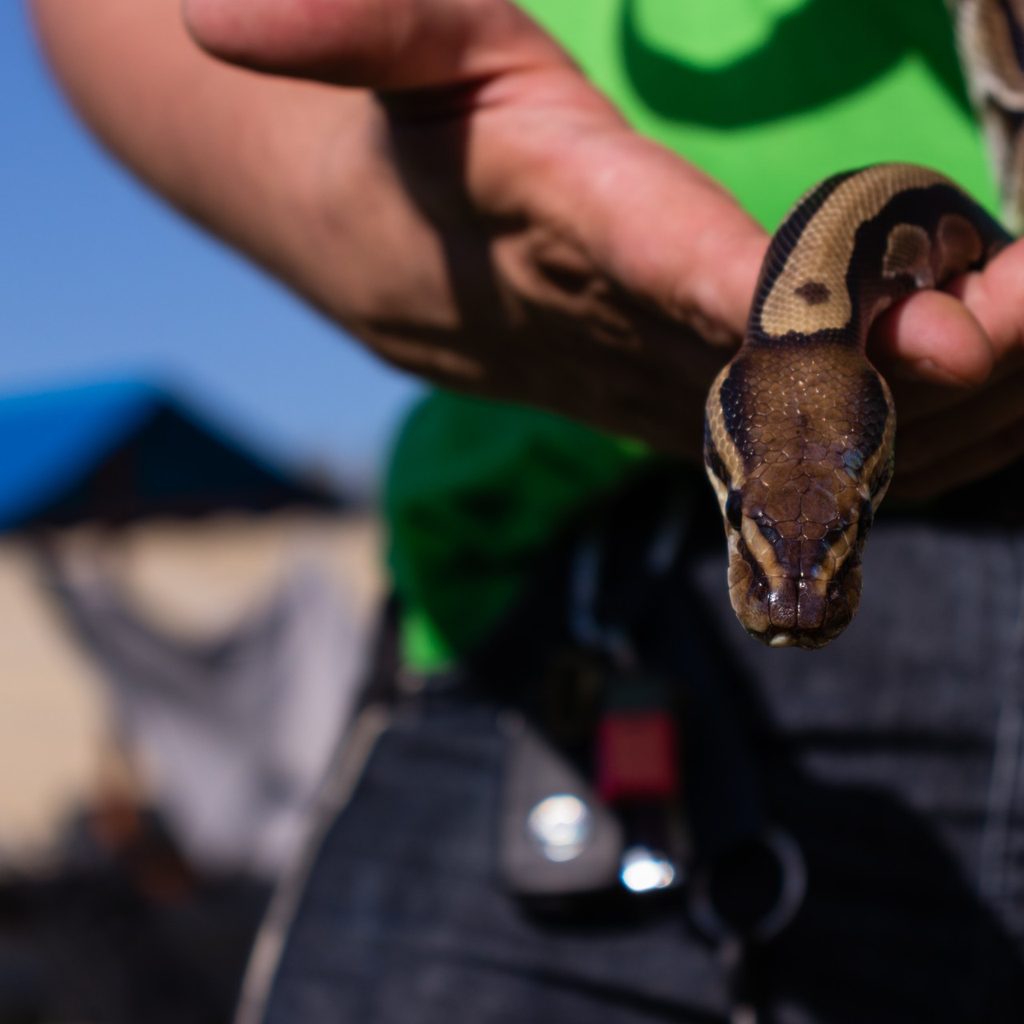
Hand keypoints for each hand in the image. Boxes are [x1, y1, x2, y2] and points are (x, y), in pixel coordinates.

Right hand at [31, 0, 1023, 491]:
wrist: (372, 251)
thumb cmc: (408, 133)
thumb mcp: (398, 45)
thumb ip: (345, 22)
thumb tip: (214, 18)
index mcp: (554, 228)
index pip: (675, 275)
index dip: (791, 309)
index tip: (929, 317)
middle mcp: (605, 333)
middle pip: (767, 374)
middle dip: (909, 365)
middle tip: (1023, 315)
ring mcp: (640, 389)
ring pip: (787, 436)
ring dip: (916, 415)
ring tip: (1020, 352)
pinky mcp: (666, 411)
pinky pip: (782, 452)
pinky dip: (881, 441)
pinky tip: (960, 405)